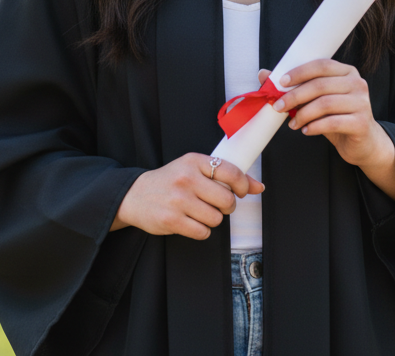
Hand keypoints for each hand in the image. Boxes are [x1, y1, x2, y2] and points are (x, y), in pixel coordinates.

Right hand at [112, 153, 264, 239]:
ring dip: (212, 219)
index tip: (242, 191)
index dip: (243, 186)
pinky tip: (190, 221)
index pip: (231, 173)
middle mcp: (186, 178)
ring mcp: (178, 200)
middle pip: (227, 201)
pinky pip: (203, 232)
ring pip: (216, 219)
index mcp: (194, 161)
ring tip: (199, 212)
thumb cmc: (170, 181)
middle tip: (217, 204)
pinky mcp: (171, 220)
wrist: (135, 195)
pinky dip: (201, 230)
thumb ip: (226, 176)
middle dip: (227, 207)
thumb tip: (259, 187)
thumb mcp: (194, 169)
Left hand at [266, 62, 391, 171]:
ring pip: (325, 104)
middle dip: (295, 96)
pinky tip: (306, 131)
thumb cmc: (337, 117)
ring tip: (293, 123)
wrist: (363, 143)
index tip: (281, 82)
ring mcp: (362, 103)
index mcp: (347, 72)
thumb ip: (295, 86)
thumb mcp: (316, 100)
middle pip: (320, 85)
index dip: (300, 72)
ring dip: (303, 114)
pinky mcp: (361, 123)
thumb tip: (264, 74)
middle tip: (279, 106)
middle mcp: (357, 84)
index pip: (321, 65)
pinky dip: (314, 127)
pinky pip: (332, 122)